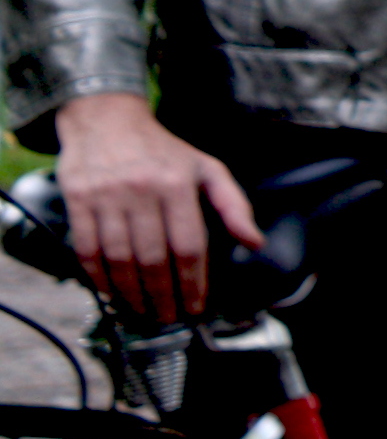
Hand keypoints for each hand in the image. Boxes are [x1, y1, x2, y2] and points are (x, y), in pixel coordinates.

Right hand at [51, 93, 262, 321]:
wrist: (108, 121)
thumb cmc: (163, 151)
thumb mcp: (207, 168)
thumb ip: (233, 205)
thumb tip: (254, 242)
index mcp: (179, 184)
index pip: (189, 244)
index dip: (193, 282)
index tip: (195, 306)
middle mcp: (143, 191)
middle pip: (154, 258)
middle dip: (162, 295)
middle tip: (168, 317)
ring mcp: (108, 196)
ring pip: (120, 259)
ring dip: (131, 293)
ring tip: (142, 311)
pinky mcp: (79, 201)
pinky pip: (87, 249)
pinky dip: (99, 278)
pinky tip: (111, 292)